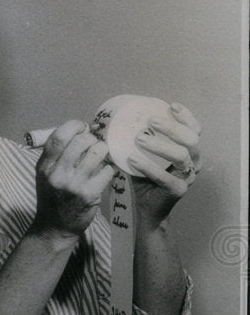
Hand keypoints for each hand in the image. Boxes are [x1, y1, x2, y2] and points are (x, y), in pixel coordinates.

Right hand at [33, 120, 114, 238]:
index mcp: (44, 165)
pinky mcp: (89, 194)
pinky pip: (107, 170)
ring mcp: (73, 184)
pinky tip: (102, 175)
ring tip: (100, 159)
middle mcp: (57, 173)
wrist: (54, 227)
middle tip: (94, 146)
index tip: (83, 129)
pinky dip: (108, 170)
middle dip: (93, 139)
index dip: (76, 126)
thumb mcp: (46, 174)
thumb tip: (87, 130)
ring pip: (97, 152)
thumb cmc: (53, 196)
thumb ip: (59, 153)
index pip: (60, 135)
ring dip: (103, 153)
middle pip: (82, 141)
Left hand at [126, 102, 201, 224]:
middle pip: (191, 140)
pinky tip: (132, 159)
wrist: (148, 208)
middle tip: (151, 121)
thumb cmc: (147, 178)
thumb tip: (119, 121)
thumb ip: (141, 141)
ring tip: (139, 139)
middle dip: (172, 127)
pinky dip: (147, 166)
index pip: (194, 130)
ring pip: (181, 155)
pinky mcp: (178, 190)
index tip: (171, 106)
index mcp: (190, 152)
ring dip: (159, 145)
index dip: (186, 117)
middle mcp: (194, 162)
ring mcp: (188, 177)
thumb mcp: (146, 156)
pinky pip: (165, 177)